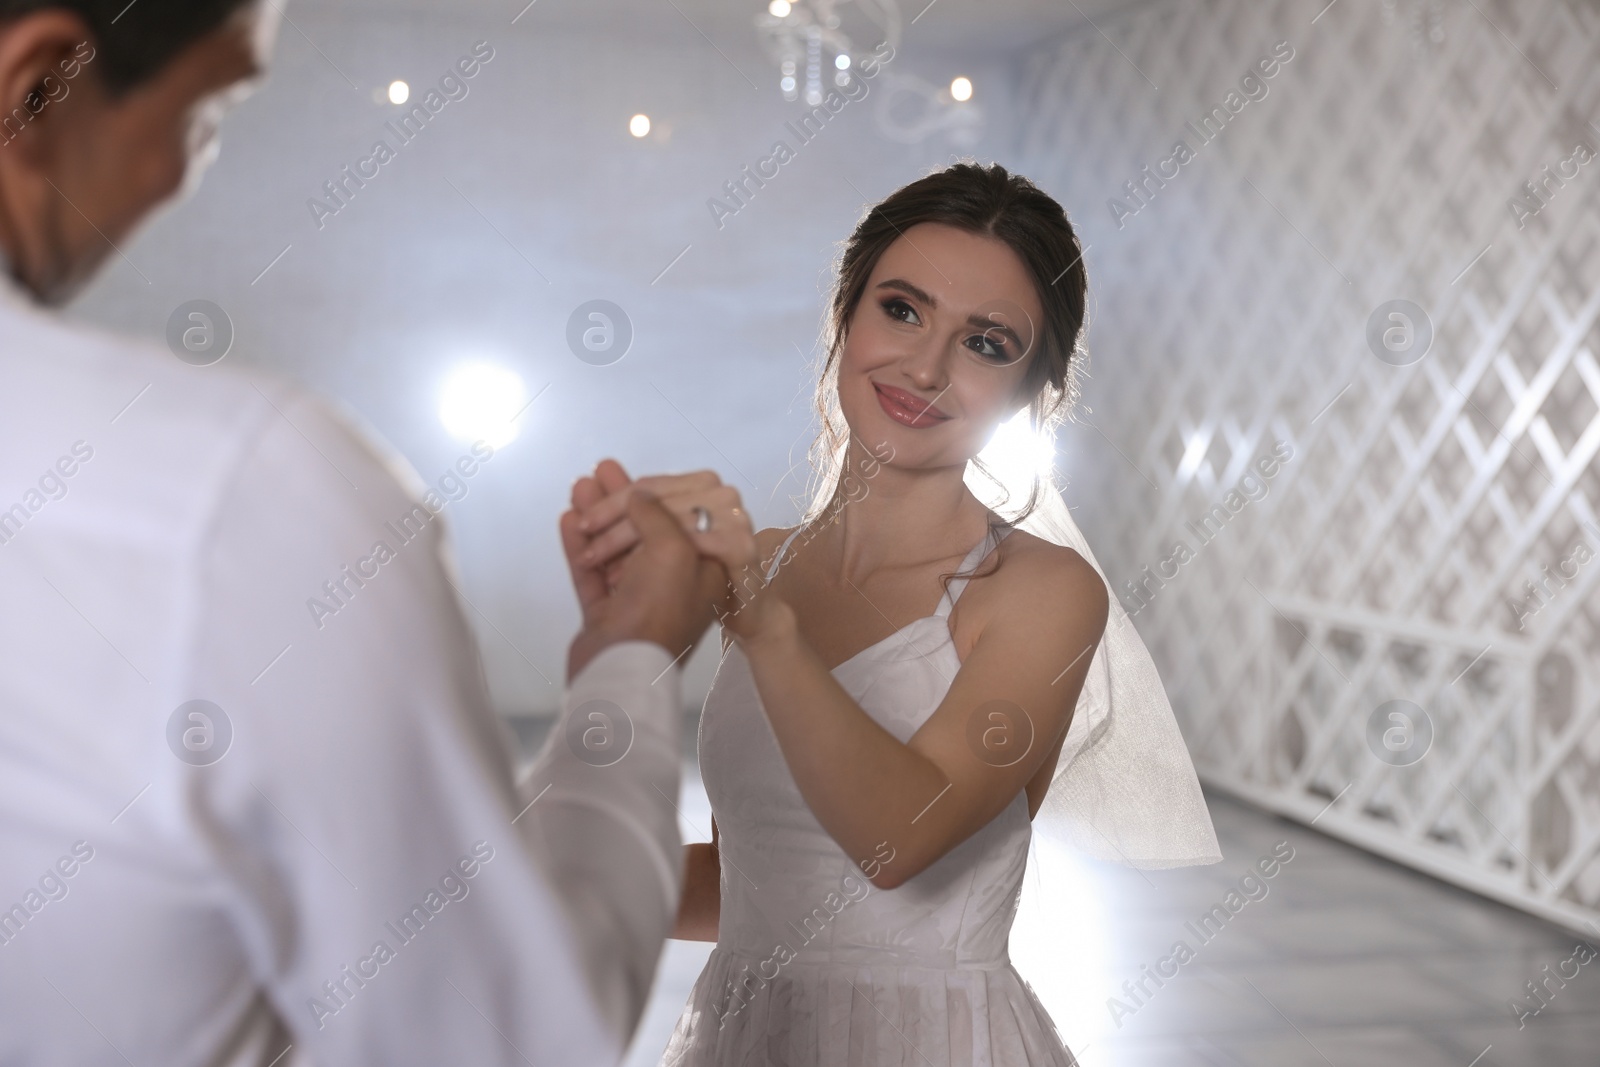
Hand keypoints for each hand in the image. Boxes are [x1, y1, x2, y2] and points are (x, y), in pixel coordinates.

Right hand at [560, 482, 730, 682]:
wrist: (621, 669)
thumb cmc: (659, 610)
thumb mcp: (673, 550)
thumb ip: (657, 514)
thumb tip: (639, 496)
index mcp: (704, 570)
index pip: (685, 520)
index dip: (662, 495)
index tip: (638, 478)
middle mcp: (675, 583)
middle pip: (647, 530)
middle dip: (623, 499)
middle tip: (601, 471)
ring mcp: (638, 600)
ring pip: (616, 548)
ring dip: (598, 516)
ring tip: (580, 485)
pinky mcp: (607, 614)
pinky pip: (592, 573)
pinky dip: (579, 546)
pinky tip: (568, 519)